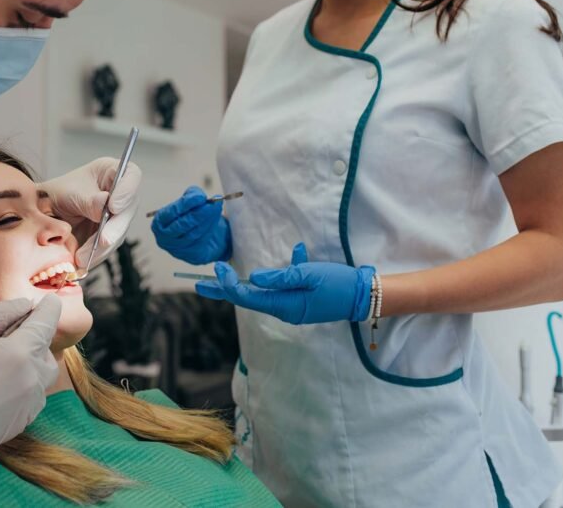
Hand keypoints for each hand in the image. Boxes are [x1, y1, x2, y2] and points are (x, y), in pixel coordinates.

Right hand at [0, 295, 60, 481]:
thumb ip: (0, 312)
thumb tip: (23, 306)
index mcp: (21, 355)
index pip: (46, 324)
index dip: (49, 309)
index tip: (50, 301)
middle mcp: (32, 382)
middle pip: (47, 354)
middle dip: (38, 340)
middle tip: (16, 333)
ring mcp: (27, 407)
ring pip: (42, 379)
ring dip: (31, 365)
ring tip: (4, 360)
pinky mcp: (18, 425)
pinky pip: (31, 400)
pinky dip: (24, 387)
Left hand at [42, 158, 141, 268]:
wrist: (43, 213)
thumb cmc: (56, 193)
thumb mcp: (70, 192)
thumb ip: (89, 200)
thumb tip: (105, 206)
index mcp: (112, 172)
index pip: (131, 176)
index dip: (126, 191)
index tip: (113, 206)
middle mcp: (119, 193)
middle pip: (128, 209)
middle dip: (115, 228)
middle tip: (103, 240)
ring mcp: (116, 216)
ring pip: (119, 232)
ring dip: (103, 247)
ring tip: (83, 257)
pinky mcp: (109, 234)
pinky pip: (108, 246)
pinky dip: (96, 254)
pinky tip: (84, 260)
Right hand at [151, 186, 231, 264]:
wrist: (200, 236)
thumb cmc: (189, 217)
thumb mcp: (188, 202)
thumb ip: (191, 195)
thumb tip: (198, 196)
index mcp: (159, 223)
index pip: (171, 212)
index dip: (186, 204)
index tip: (200, 197)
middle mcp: (165, 238)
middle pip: (182, 224)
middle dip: (199, 212)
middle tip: (212, 203)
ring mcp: (177, 249)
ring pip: (193, 233)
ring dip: (207, 219)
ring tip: (216, 208)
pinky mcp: (191, 255)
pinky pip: (202, 241)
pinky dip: (210, 228)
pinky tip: (215, 219)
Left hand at [195, 243, 373, 324]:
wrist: (364, 295)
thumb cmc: (338, 284)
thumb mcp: (309, 275)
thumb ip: (281, 277)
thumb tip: (253, 278)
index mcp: (284, 306)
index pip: (247, 296)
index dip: (228, 283)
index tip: (217, 267)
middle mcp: (284, 310)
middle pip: (247, 299)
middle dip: (222, 291)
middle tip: (198, 284)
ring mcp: (292, 307)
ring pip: (259, 294)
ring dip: (241, 284)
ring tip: (220, 276)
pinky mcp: (300, 301)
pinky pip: (280, 288)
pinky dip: (276, 276)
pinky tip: (296, 253)